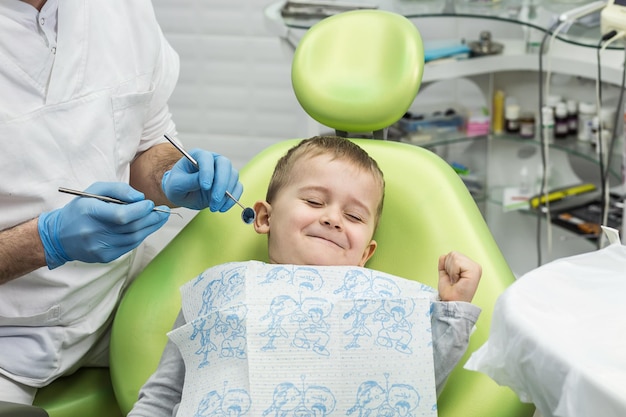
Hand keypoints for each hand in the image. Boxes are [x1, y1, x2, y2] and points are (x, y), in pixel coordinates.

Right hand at [38, 182, 169, 268]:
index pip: (121, 215)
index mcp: (90, 212)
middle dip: (151, 218)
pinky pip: (129, 246)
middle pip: (132, 228)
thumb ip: (118, 190)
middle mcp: (94, 232)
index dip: (141, 210)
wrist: (59, 236)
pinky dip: (140, 236)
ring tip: (159, 218)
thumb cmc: (80, 209)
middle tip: (162, 211)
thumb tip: (140, 198)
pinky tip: (145, 228)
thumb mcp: (95, 191)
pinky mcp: (104, 256)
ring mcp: (99, 247)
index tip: (150, 204)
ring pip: (134, 239)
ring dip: (150, 228)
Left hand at [161, 149, 241, 210]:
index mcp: (198, 156)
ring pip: (233, 176)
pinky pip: (237, 188)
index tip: (205, 187)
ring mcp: (223, 171)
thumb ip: (190, 181)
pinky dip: (232, 199)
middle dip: (221, 184)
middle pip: (225, 165)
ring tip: (214, 207)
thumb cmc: (176, 185)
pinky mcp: (229, 182)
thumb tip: (205, 182)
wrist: (182, 194)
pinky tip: (222, 208)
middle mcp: (213, 160)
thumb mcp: (177, 184)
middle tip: (214, 200)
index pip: (207, 158)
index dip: (208, 172)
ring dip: (226, 194)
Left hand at [437, 251, 481, 302]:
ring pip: (454, 256)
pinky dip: (453, 272)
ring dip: (450, 270)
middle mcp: (473, 266)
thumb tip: (443, 256)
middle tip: (453, 280)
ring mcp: (475, 267)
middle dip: (448, 268)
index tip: (452, 279)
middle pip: (453, 254)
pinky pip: (456, 262)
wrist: (451, 303)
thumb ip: (445, 264)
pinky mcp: (475, 270)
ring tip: (455, 281)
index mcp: (468, 266)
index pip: (452, 255)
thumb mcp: (445, 275)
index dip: (447, 266)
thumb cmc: (450, 294)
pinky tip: (457, 280)